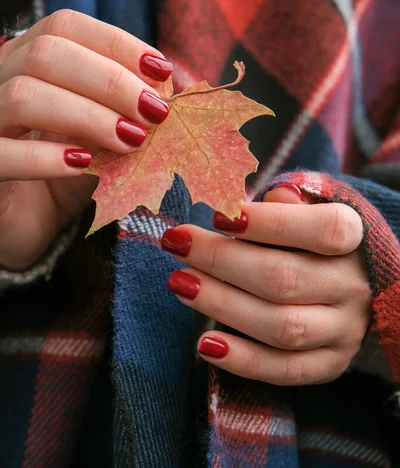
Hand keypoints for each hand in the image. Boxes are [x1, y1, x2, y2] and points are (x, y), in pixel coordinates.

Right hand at [0, 10, 171, 268]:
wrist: (26, 221)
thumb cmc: (69, 169)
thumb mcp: (108, 132)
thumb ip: (135, 107)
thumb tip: (186, 84)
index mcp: (27, 60)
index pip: (65, 27)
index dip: (116, 42)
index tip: (161, 71)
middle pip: (46, 53)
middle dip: (110, 80)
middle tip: (155, 113)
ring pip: (24, 95)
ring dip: (89, 116)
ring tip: (132, 141)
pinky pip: (2, 153)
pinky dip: (47, 157)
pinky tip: (84, 165)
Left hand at [161, 184, 370, 385]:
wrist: (349, 285)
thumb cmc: (312, 238)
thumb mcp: (308, 210)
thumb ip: (285, 205)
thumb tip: (259, 197)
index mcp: (355, 238)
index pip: (322, 229)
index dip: (269, 223)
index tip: (219, 216)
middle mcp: (353, 286)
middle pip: (285, 278)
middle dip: (221, 260)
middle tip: (177, 243)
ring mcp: (344, 330)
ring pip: (282, 326)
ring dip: (222, 305)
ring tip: (179, 283)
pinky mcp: (329, 364)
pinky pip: (284, 370)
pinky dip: (242, 360)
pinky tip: (204, 344)